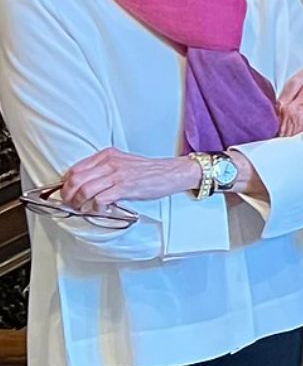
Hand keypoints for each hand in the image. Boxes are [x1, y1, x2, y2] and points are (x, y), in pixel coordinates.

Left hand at [59, 148, 201, 213]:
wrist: (171, 173)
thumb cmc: (149, 171)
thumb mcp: (123, 162)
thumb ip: (104, 169)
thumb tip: (85, 183)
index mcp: (106, 155)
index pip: (75, 169)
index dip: (66, 184)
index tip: (67, 193)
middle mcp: (109, 163)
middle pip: (75, 179)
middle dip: (68, 195)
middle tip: (70, 204)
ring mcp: (117, 175)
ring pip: (84, 190)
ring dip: (79, 203)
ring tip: (82, 208)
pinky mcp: (125, 187)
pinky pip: (100, 199)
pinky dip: (95, 208)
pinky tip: (99, 210)